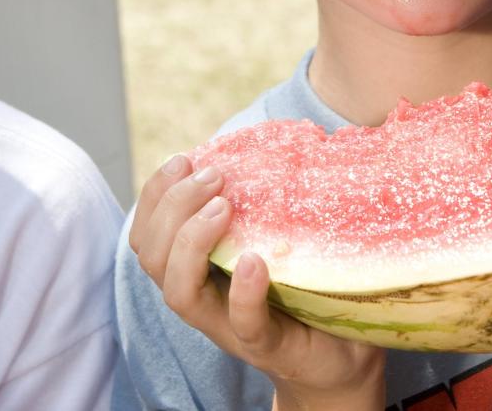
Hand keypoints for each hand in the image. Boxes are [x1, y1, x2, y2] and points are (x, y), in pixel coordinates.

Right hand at [130, 155, 386, 410]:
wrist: (343, 354)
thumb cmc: (306, 287)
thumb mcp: (277, 237)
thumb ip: (263, 201)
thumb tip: (280, 137)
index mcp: (198, 268)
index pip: (148, 235)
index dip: (153, 195)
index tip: (182, 158)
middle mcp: (204, 297)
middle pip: (153, 257)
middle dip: (170, 207)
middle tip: (212, 176)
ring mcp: (230, 325)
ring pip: (179, 293)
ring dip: (191, 242)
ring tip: (222, 207)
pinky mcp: (268, 346)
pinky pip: (243, 323)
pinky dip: (243, 292)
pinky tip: (255, 261)